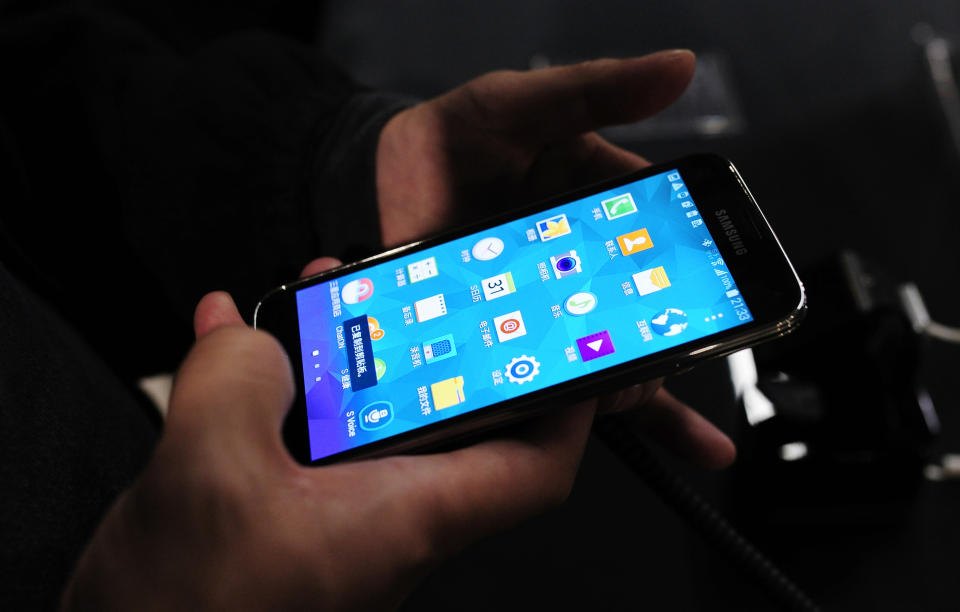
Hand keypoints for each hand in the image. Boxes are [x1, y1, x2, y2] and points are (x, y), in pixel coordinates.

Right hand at [62, 258, 596, 610]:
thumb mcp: (208, 477)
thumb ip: (238, 384)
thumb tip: (247, 337)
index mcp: (403, 515)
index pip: (532, 465)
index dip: (567, 408)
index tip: (577, 354)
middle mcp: (380, 518)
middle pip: (444, 421)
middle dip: (429, 345)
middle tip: (413, 290)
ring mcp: (328, 520)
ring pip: (364, 423)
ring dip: (343, 359)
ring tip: (313, 300)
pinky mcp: (276, 519)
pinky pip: (297, 438)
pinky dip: (277, 390)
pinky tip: (233, 349)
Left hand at [375, 49, 734, 467]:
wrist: (382, 183)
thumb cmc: (455, 138)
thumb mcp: (520, 105)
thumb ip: (591, 91)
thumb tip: (677, 68)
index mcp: (603, 204)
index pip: (662, 240)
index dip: (683, 267)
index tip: (702, 288)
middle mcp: (589, 262)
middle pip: (649, 310)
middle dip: (666, 340)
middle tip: (668, 357)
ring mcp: (556, 306)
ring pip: (621, 354)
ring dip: (650, 389)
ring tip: (656, 413)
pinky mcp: (521, 340)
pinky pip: (569, 380)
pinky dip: (603, 411)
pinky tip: (626, 438)